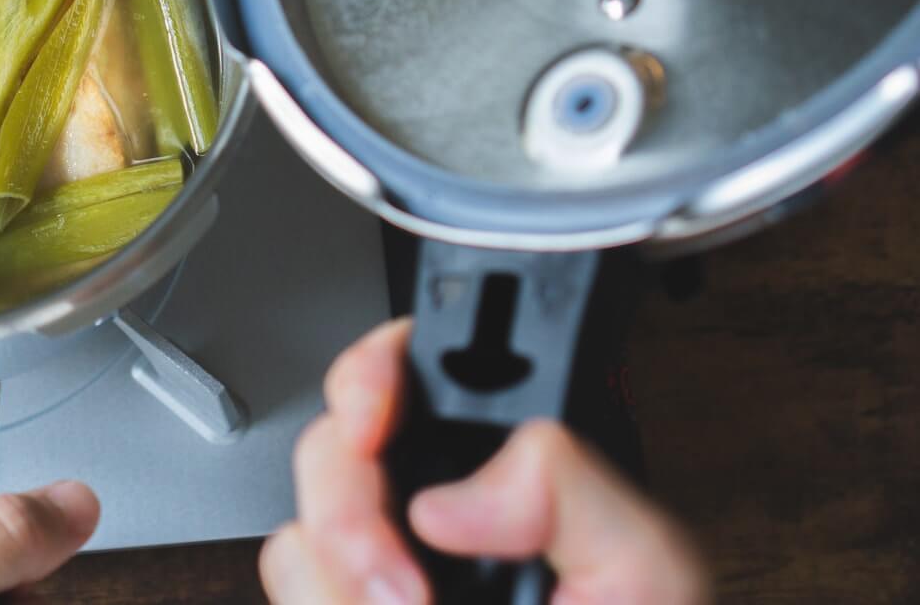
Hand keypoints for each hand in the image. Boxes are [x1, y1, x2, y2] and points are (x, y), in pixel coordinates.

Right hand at [261, 318, 711, 604]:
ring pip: (300, 527)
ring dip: (340, 586)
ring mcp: (388, 555)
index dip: (375, 374)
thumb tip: (450, 495)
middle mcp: (439, 494)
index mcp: (513, 457)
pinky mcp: (347, 598)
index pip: (417, 360)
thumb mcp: (649, 570)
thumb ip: (576, 489)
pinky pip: (292, 587)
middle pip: (334, 443)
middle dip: (349, 518)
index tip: (372, 424)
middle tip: (402, 593)